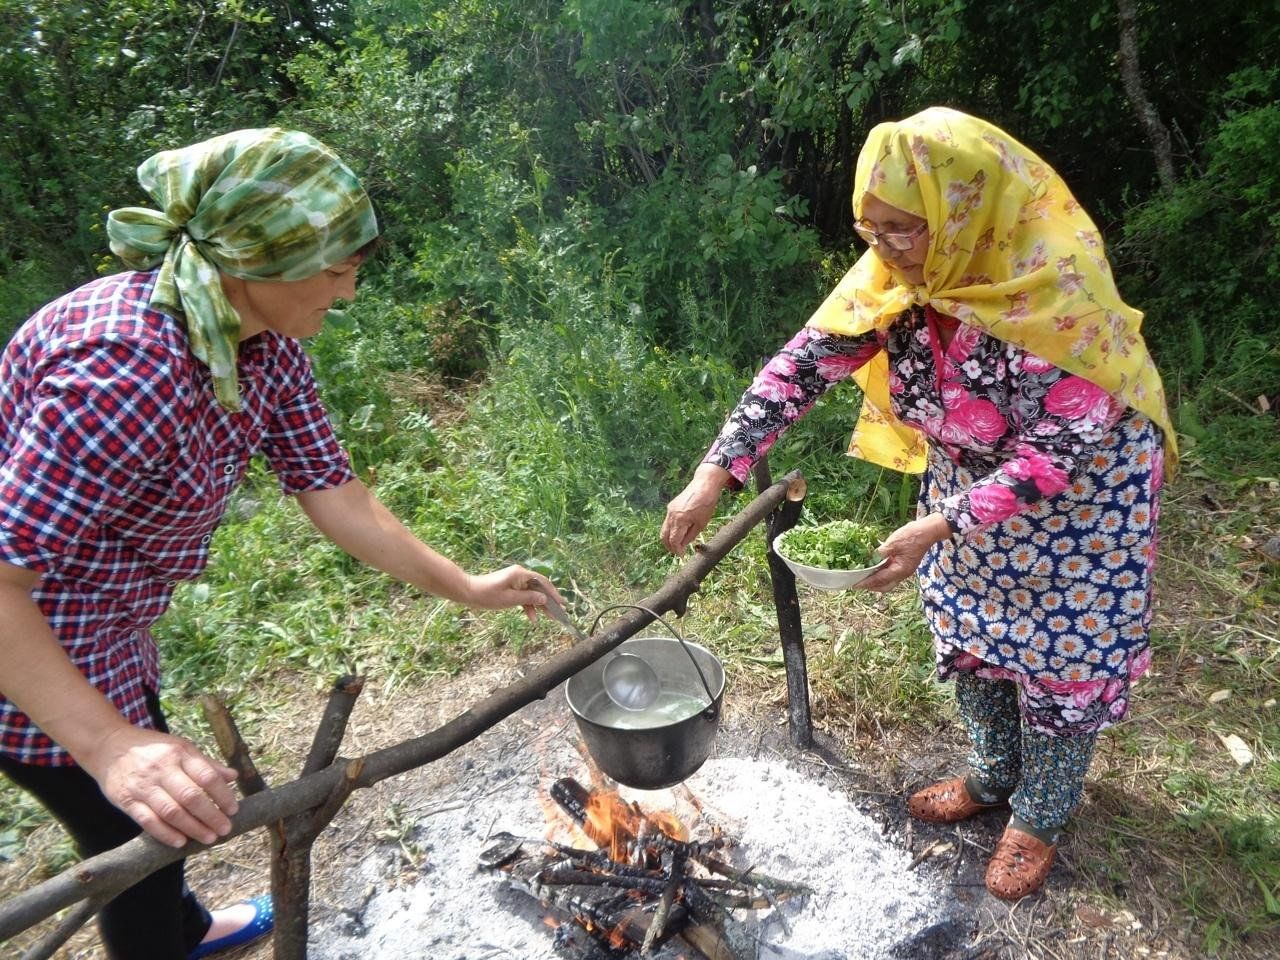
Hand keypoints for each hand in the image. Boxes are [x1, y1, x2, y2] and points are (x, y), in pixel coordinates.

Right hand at [81, 725, 239, 847]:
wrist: (108, 746)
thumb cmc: (151, 749)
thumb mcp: (180, 747)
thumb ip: (206, 764)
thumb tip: (233, 776)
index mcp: (179, 753)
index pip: (207, 776)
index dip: (223, 795)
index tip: (233, 810)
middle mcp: (162, 769)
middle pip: (191, 796)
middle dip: (211, 816)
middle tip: (225, 829)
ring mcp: (143, 786)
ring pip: (171, 811)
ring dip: (192, 828)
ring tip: (208, 838)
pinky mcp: (127, 800)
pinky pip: (148, 821)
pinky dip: (165, 833)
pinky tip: (180, 842)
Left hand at [464, 565, 563, 621]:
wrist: (468, 592)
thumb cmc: (487, 595)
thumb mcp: (510, 599)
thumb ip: (529, 599)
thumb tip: (544, 599)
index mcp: (521, 574)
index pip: (543, 583)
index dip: (553, 594)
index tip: (562, 604)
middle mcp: (520, 575)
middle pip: (539, 588)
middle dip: (549, 601)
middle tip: (560, 612)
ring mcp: (515, 581)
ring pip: (533, 594)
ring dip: (540, 606)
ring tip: (550, 618)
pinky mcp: (511, 588)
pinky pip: (524, 597)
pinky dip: (528, 607)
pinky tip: (533, 618)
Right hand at [661, 464, 730, 553]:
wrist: (704, 485)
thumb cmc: (706, 504)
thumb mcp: (701, 523)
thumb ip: (690, 536)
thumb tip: (683, 545)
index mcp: (680, 520)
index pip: (674, 541)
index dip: (677, 550)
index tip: (682, 555)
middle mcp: (671, 515)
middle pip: (664, 536)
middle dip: (669, 547)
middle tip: (677, 552)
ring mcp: (669, 510)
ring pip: (664, 529)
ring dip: (669, 539)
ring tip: (678, 544)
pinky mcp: (671, 506)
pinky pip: (667, 522)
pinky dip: (671, 530)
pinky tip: (679, 532)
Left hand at [855, 513, 952, 592]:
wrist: (928, 531)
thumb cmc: (912, 536)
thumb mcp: (893, 543)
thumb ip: (880, 553)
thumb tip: (867, 558)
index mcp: (900, 570)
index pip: (880, 580)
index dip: (866, 583)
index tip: (855, 584)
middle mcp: (902, 573)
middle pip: (884, 586)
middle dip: (871, 586)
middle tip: (858, 582)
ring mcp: (904, 570)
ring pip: (887, 581)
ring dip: (875, 580)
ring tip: (863, 575)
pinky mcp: (904, 564)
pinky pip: (890, 572)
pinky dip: (881, 572)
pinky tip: (873, 566)